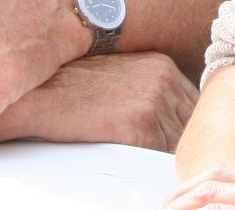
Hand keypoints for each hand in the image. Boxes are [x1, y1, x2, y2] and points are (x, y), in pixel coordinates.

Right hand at [4, 52, 196, 151]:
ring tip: (156, 169)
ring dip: (165, 157)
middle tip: (172, 162)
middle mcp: (163, 78)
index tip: (180, 144)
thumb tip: (175, 122)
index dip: (188, 129)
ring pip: (175, 143)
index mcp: (162, 66)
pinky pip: (156, 155)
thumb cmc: (76, 90)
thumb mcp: (123, 77)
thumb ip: (152, 91)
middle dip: (179, 143)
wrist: (42, 94)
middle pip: (189, 124)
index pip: (192, 106)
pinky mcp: (138, 123)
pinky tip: (138, 168)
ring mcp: (153, 99)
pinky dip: (149, 165)